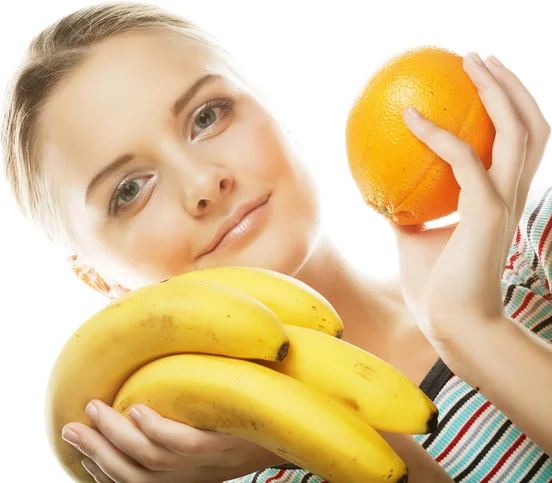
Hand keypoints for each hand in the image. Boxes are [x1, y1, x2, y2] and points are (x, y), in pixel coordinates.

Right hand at [62, 400, 284, 481]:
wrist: (302, 425)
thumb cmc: (253, 422)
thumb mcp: (216, 429)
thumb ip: (185, 420)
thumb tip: (148, 394)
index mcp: (190, 476)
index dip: (104, 470)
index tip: (80, 448)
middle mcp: (197, 475)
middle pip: (135, 475)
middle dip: (97, 453)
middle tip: (69, 427)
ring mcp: (212, 462)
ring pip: (152, 459)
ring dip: (117, 437)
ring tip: (94, 410)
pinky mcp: (228, 443)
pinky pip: (186, 443)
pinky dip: (157, 430)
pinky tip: (138, 410)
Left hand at [390, 52, 550, 344]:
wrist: (452, 325)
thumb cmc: (436, 288)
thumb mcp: (416, 240)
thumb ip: (409, 214)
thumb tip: (382, 196)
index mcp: (500, 199)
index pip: (518, 143)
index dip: (508, 108)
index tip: (481, 83)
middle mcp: (511, 194)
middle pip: (531, 124)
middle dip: (511, 85)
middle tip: (479, 58)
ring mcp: (504, 201)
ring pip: (517, 129)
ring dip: (495, 91)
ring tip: (470, 63)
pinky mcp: (487, 212)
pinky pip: (465, 159)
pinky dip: (440, 135)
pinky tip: (412, 119)